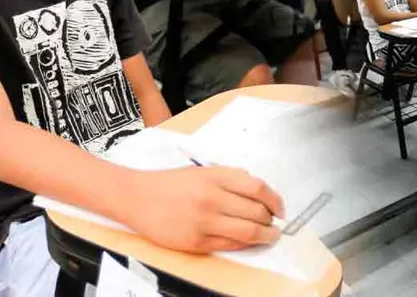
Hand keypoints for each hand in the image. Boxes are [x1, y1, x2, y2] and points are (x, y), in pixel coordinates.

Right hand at [125, 166, 283, 252]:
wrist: (137, 197)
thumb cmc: (169, 183)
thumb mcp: (202, 170)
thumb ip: (230, 177)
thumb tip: (258, 190)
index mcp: (215, 176)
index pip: (258, 188)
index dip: (276, 200)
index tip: (280, 208)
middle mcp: (211, 198)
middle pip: (256, 212)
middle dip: (271, 220)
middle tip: (275, 222)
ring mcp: (204, 222)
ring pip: (247, 232)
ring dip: (264, 235)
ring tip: (269, 235)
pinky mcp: (196, 242)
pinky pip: (230, 246)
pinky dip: (245, 244)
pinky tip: (248, 241)